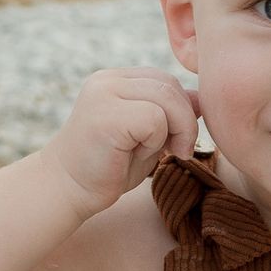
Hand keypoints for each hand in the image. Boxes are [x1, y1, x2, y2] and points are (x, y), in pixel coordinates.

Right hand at [47, 68, 201, 219]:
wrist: (67, 190)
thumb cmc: (108, 168)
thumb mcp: (147, 136)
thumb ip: (171, 114)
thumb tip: (203, 99)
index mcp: (116, 80)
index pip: (165, 80)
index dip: (181, 109)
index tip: (174, 141)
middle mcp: (107, 80)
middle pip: (169, 84)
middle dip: (185, 121)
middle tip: (177, 151)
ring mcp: (103, 94)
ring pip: (166, 98)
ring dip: (174, 131)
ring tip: (160, 153)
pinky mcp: (105, 115)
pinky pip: (154, 118)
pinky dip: (156, 141)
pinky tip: (139, 155)